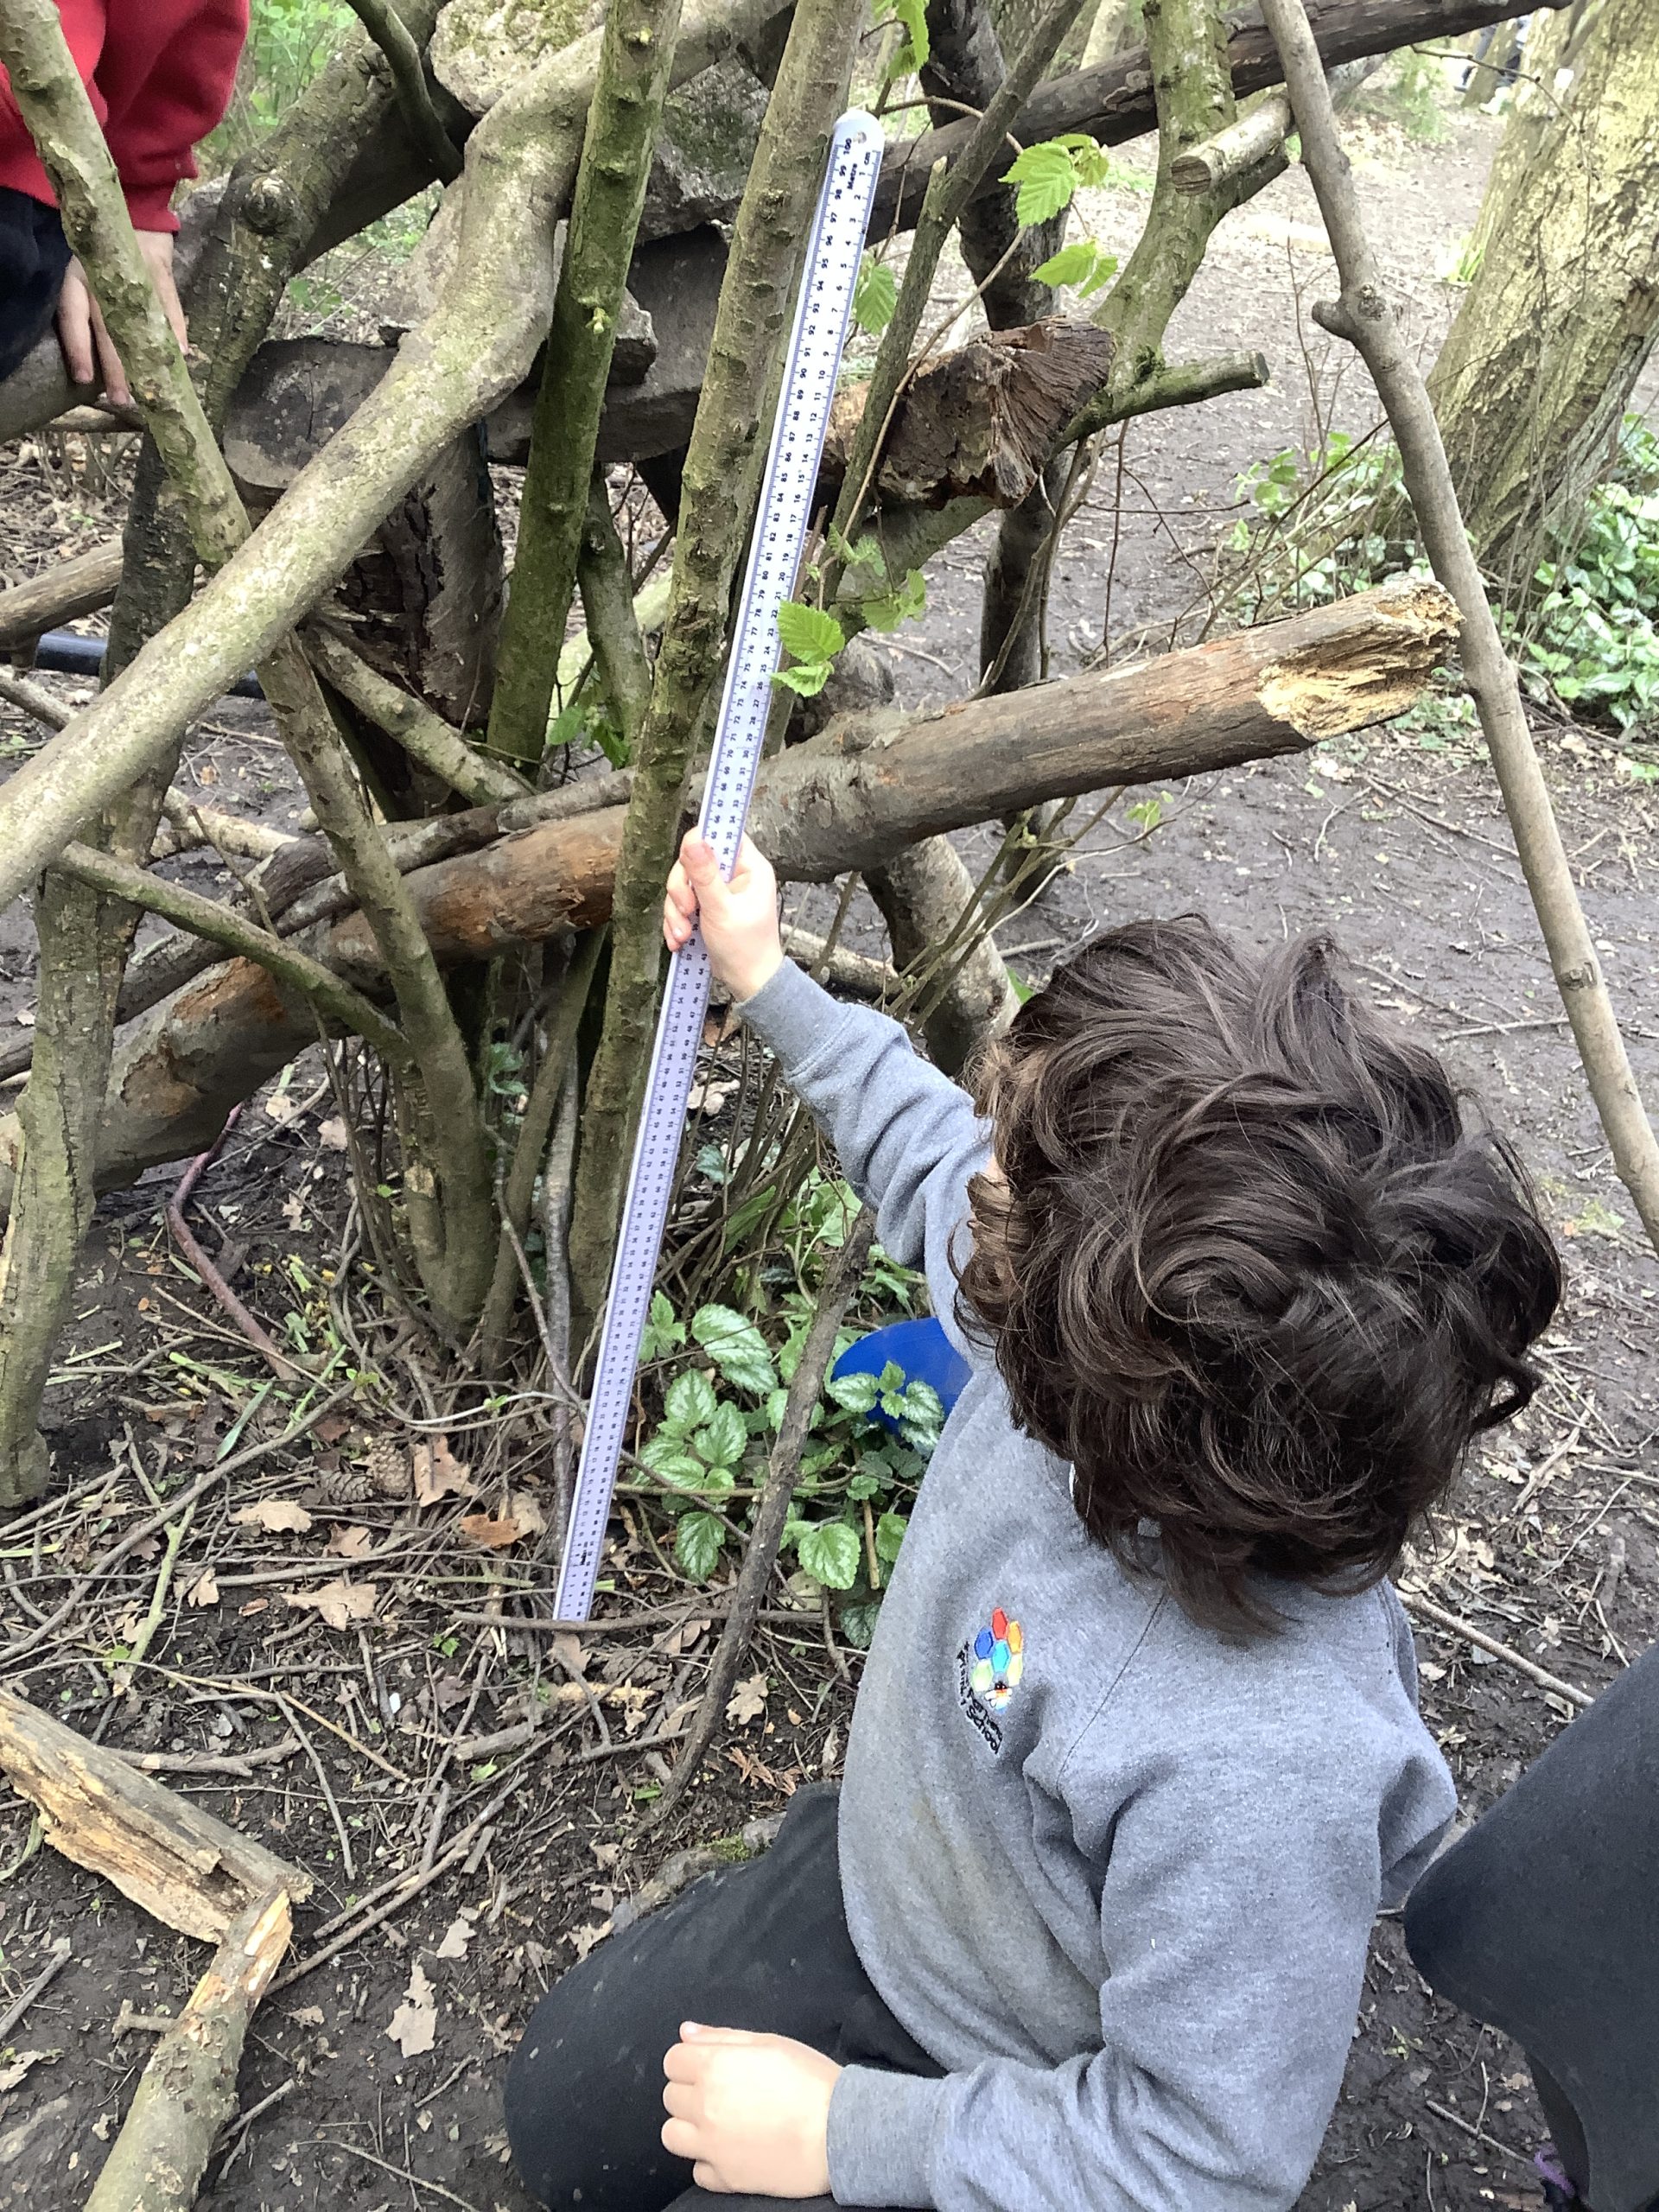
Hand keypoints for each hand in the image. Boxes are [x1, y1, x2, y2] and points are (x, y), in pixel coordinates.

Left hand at [56, 230, 186, 407]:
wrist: (129, 205)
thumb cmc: (103, 249)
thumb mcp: (81, 269)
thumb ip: (84, 305)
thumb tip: (92, 355)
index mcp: (77, 276)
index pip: (73, 316)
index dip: (78, 349)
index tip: (84, 379)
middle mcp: (100, 275)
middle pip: (107, 328)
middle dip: (115, 366)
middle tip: (122, 398)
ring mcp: (133, 271)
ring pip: (137, 321)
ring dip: (146, 357)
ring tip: (153, 385)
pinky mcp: (160, 268)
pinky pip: (169, 305)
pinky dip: (176, 329)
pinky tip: (180, 354)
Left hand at [662, 2024, 838, 2196]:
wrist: (840, 2132)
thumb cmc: (811, 2082)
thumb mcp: (770, 2043)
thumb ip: (722, 2036)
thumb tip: (687, 2032)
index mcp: (715, 2067)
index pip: (673, 2060)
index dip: (690, 2060)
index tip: (707, 2065)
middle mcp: (705, 2107)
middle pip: (670, 2096)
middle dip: (690, 2091)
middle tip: (722, 2091)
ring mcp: (712, 2146)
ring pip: (672, 2135)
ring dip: (689, 2127)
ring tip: (718, 2122)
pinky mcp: (725, 2179)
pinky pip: (697, 2170)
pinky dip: (709, 2161)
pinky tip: (732, 2149)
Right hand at [663, 831, 783, 1003]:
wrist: (748, 982)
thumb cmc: (746, 948)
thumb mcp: (721, 909)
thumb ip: (705, 875)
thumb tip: (695, 839)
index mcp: (749, 867)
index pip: (722, 834)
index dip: (700, 842)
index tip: (686, 860)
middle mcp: (735, 874)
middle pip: (693, 861)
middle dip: (681, 889)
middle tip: (686, 910)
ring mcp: (719, 892)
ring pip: (683, 885)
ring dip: (676, 911)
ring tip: (683, 934)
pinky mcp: (706, 908)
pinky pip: (681, 904)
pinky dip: (677, 921)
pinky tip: (680, 939)